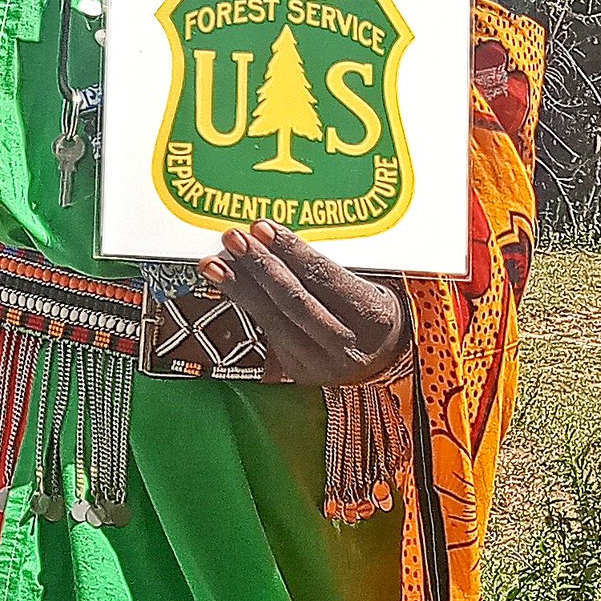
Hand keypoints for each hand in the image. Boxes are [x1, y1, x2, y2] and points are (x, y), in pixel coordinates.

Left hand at [205, 222, 413, 386]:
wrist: (388, 357)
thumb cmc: (374, 308)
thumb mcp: (369, 283)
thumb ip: (326, 268)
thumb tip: (272, 238)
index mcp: (371, 315)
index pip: (324, 277)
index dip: (291, 251)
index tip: (262, 227)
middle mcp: (346, 343)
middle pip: (294, 301)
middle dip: (259, 266)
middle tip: (233, 238)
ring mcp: (321, 364)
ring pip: (274, 322)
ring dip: (240, 289)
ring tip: (212, 264)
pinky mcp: (301, 373)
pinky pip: (269, 334)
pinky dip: (247, 306)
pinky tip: (229, 285)